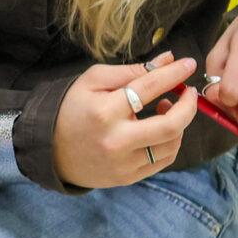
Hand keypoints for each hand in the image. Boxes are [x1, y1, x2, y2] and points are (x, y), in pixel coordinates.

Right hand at [53, 53, 202, 189]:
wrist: (49, 149)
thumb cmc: (71, 108)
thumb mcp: (93, 80)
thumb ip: (131, 70)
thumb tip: (167, 60)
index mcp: (105, 111)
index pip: (150, 88)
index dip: (174, 73)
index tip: (188, 64)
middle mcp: (116, 140)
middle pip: (171, 125)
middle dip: (188, 105)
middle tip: (189, 92)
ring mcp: (123, 163)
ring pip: (171, 144)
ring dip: (179, 124)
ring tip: (168, 109)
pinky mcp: (127, 177)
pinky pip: (163, 160)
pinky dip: (170, 142)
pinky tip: (161, 130)